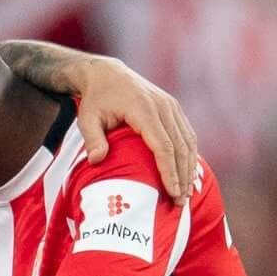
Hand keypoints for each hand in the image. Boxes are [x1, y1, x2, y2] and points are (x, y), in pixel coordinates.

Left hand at [66, 54, 197, 199]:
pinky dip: (189, 155)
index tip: (172, 192)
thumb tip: (97, 161)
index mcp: (144, 109)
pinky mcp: (174, 108)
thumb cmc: (95, 99)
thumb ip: (93, 139)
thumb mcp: (87, 118)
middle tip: (180, 202)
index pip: (163, 146)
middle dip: (182, 176)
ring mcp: (171, 106)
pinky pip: (187, 134)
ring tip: (186, 194)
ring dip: (189, 168)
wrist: (106, 73)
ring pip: (188, 141)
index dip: (169, 171)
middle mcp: (163, 107)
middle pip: (180, 147)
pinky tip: (187, 173)